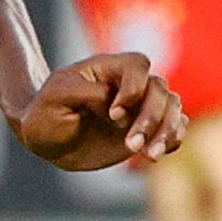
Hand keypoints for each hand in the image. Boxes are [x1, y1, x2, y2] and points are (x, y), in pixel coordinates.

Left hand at [16, 51, 184, 170]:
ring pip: (173, 108)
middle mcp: (129, 85)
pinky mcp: (146, 129)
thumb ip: (91, 94)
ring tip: (149, 155)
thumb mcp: (58, 96)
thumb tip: (121, 108)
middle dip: (151, 118)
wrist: (46, 137)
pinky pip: (175, 127)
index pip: (137, 65)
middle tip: (130, 145)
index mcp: (107, 68)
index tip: (113, 114)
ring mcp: (140, 107)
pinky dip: (173, 139)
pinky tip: (155, 154)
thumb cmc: (46, 111)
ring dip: (166, 132)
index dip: (133, 88)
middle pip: (160, 89)